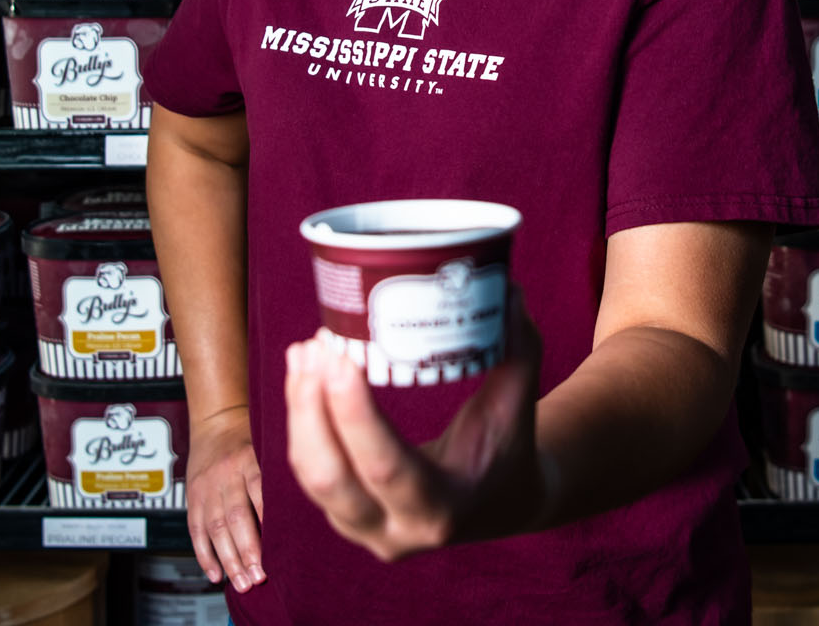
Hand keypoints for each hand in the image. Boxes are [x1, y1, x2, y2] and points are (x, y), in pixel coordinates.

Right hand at [185, 405, 265, 592]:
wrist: (216, 421)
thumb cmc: (250, 437)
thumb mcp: (269, 446)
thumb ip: (281, 474)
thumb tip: (304, 510)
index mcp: (250, 458)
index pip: (260, 492)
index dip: (268, 523)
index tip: (280, 550)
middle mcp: (227, 473)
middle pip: (236, 516)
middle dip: (247, 550)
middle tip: (259, 577)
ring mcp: (207, 486)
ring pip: (215, 527)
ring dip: (228, 559)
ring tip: (242, 582)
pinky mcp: (193, 497)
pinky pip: (196, 530)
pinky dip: (204, 555)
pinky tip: (215, 574)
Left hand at [284, 290, 547, 561]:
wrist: (501, 504)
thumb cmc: (509, 449)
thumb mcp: (519, 406)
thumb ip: (516, 349)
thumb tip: (505, 287)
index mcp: (444, 509)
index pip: (385, 468)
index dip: (354, 415)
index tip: (339, 356)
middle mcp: (398, 531)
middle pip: (331, 477)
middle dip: (311, 408)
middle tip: (314, 346)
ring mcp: (365, 529)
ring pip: (311, 474)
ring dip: (300, 409)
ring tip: (303, 351)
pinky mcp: (345, 515)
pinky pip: (310, 469)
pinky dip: (302, 420)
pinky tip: (303, 372)